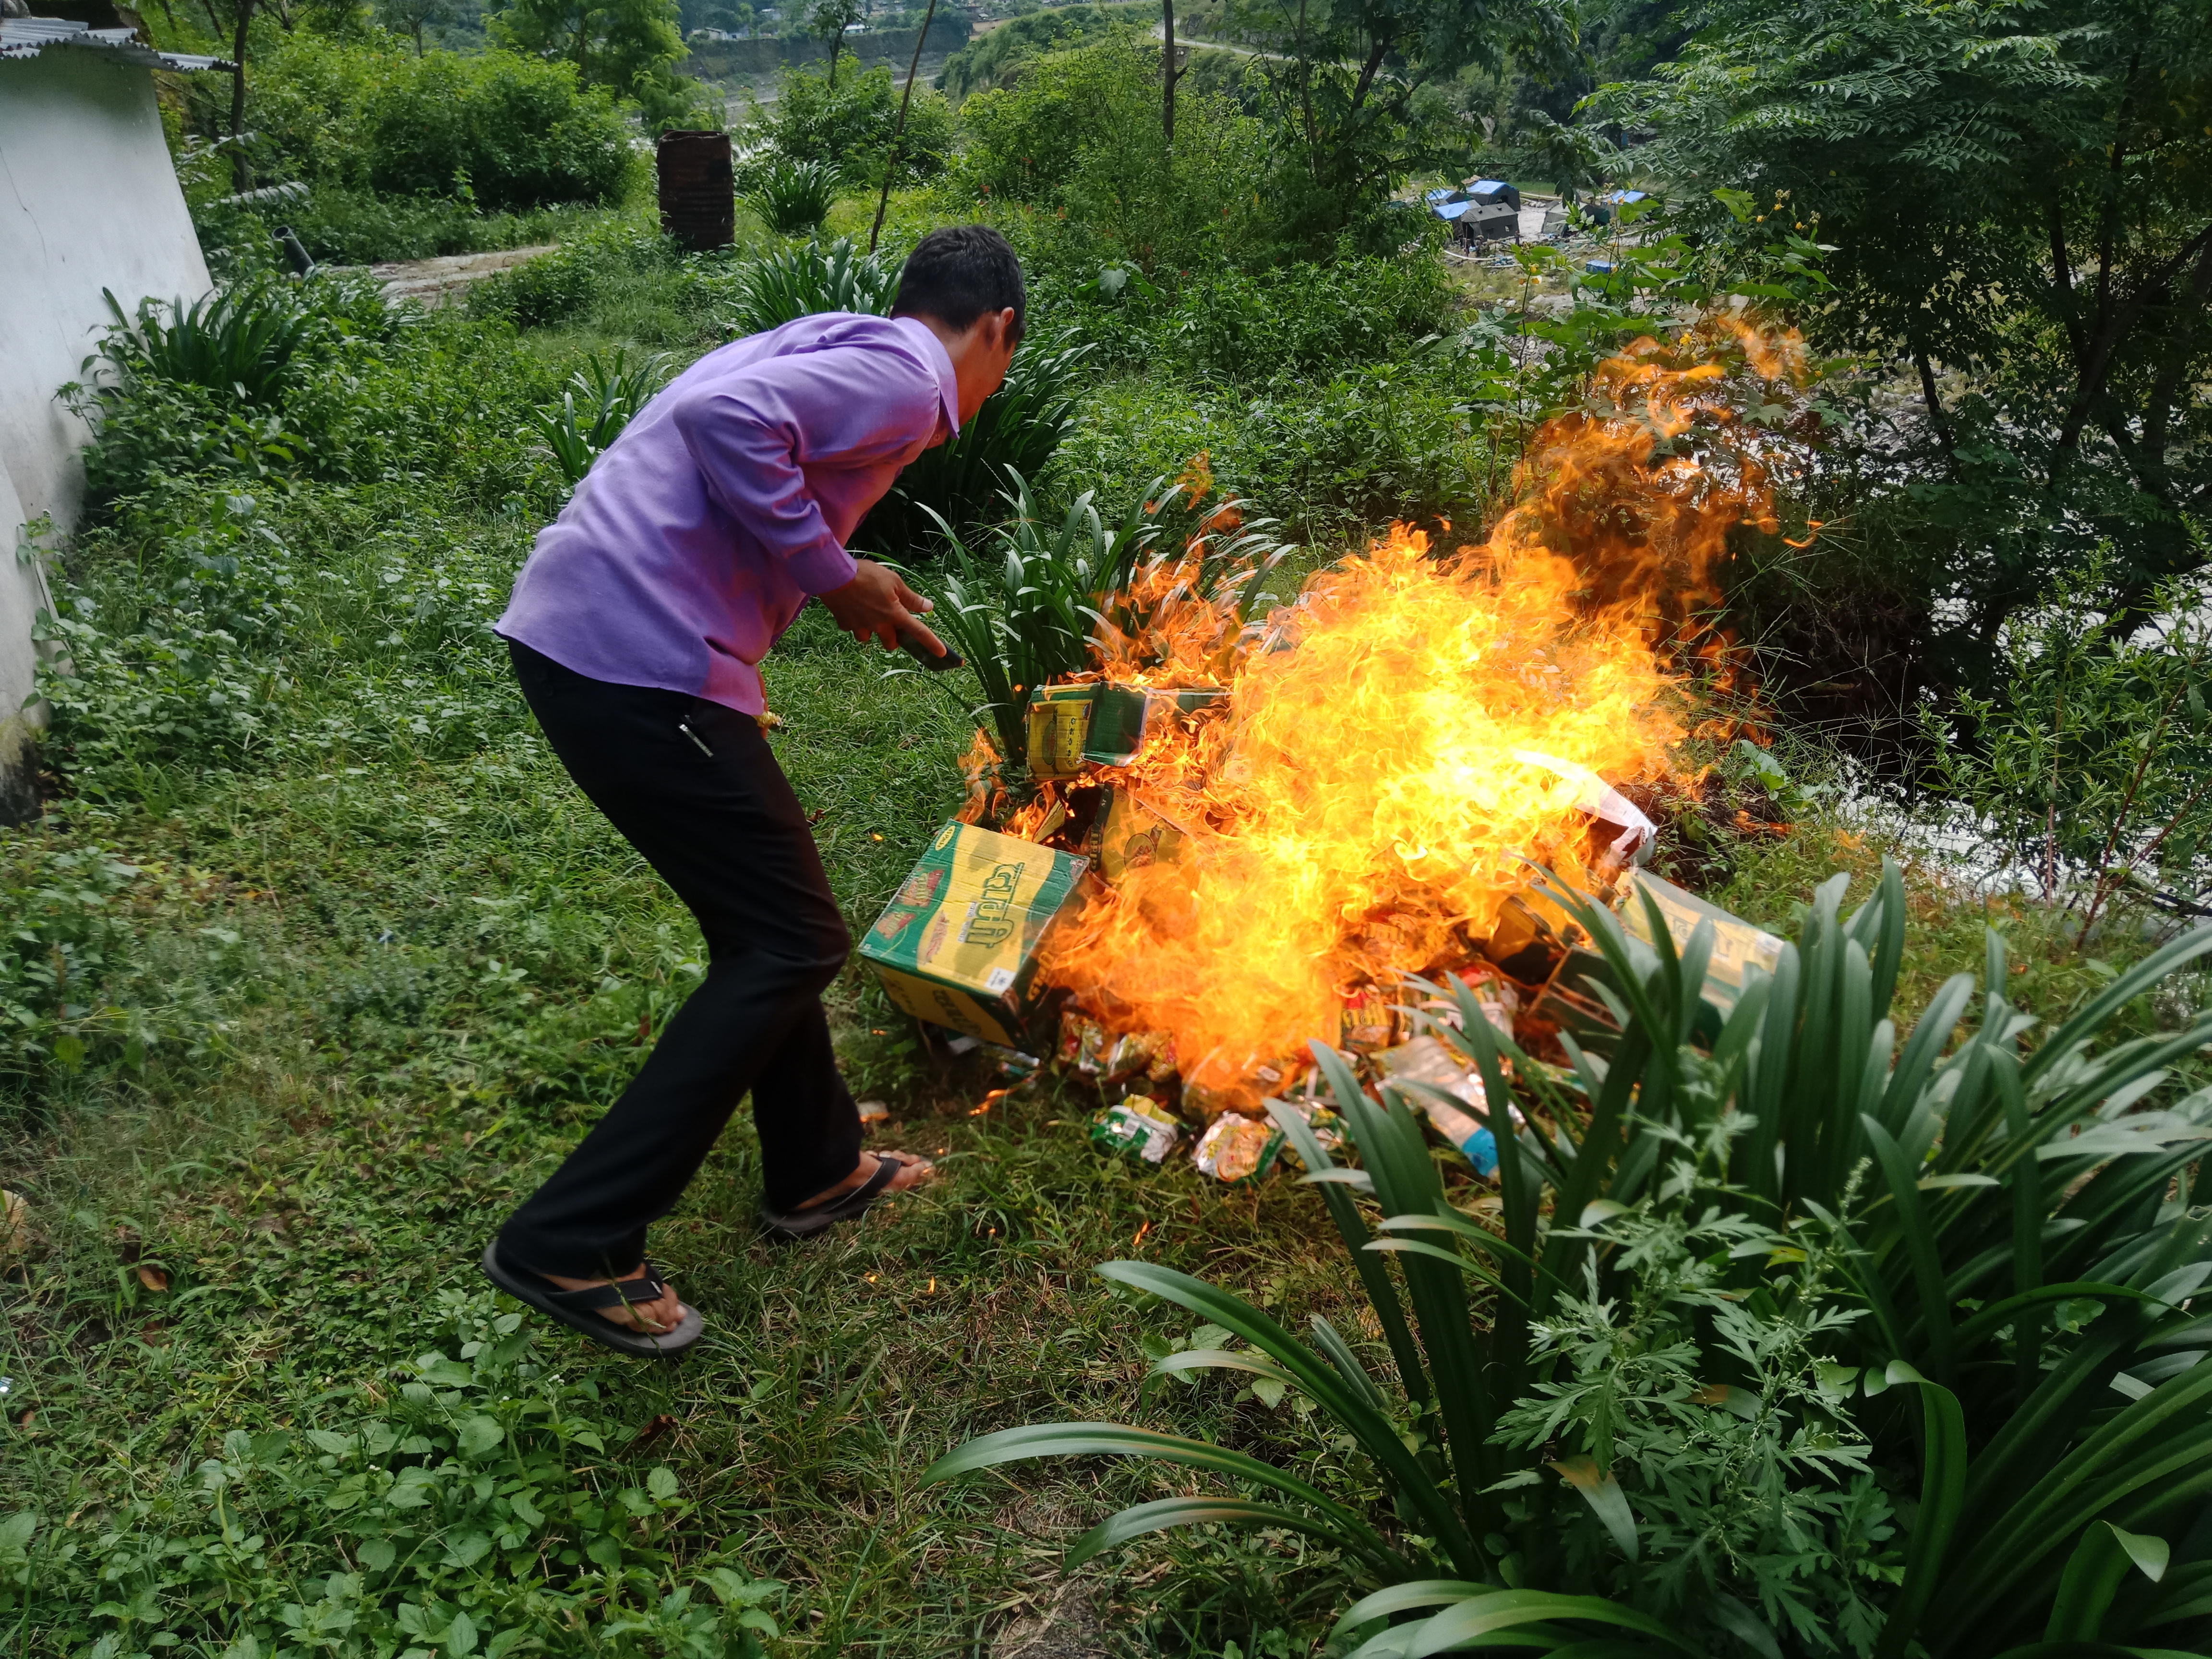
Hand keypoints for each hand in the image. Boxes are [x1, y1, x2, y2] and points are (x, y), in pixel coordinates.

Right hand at [818, 559, 947, 657]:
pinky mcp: (844, 623)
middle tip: (891, 624)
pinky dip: (854, 622)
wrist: (834, 574)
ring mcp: (860, 626)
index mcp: (894, 614)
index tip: (942, 653)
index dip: (932, 643)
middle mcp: (879, 625)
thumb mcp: (894, 581)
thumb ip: (911, 597)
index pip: (918, 632)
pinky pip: (852, 628)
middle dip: (893, 637)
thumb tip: (928, 608)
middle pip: (891, 643)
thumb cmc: (866, 574)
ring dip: (872, 631)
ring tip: (869, 614)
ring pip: (869, 638)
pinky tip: (853, 609)